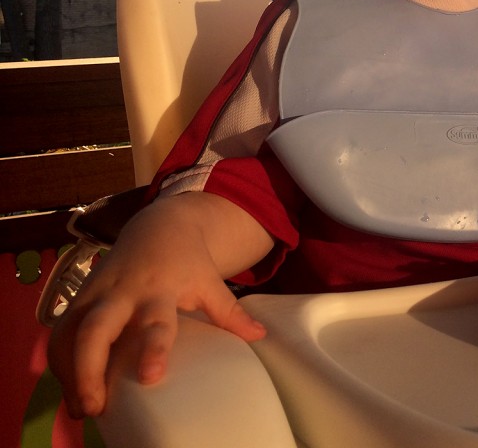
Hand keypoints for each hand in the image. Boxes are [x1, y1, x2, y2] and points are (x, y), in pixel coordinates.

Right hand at [47, 195, 270, 417]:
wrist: (159, 225)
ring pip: (68, 333)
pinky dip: (60, 361)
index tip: (152, 377)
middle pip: (95, 330)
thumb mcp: (210, 282)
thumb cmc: (187, 261)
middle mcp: (122, 293)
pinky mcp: (78, 298)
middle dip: (89, 369)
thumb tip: (260, 336)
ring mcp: (94, 294)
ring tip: (81, 409)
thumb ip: (230, 311)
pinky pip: (60, 332)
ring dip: (68, 373)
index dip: (153, 349)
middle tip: (94, 406)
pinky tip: (71, 389)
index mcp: (160, 289)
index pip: (155, 322)